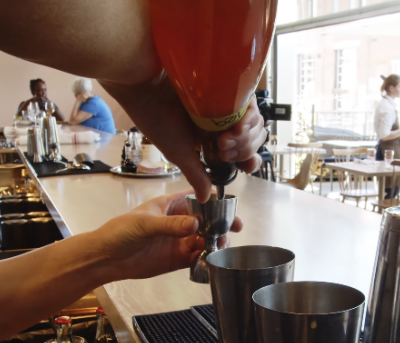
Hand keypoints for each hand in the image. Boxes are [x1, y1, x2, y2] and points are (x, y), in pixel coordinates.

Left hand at [86, 191, 243, 281]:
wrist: (106, 258)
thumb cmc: (120, 232)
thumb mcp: (145, 223)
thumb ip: (171, 224)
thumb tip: (195, 223)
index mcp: (170, 205)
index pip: (197, 198)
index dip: (214, 201)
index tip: (228, 208)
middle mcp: (178, 222)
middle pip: (206, 220)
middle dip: (221, 224)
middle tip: (233, 229)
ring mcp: (179, 241)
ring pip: (204, 240)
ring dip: (215, 242)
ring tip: (220, 246)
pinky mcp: (177, 259)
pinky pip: (197, 258)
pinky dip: (206, 259)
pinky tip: (211, 260)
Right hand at [102, 72, 267, 202]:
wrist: (147, 87)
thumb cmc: (157, 121)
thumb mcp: (179, 153)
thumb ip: (196, 174)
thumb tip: (204, 198)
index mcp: (210, 141)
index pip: (240, 153)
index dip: (247, 160)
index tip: (246, 165)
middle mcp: (220, 123)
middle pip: (251, 140)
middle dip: (243, 150)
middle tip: (222, 149)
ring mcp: (224, 106)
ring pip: (252, 124)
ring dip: (244, 136)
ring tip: (224, 138)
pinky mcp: (225, 89)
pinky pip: (248, 106)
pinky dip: (246, 118)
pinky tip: (233, 124)